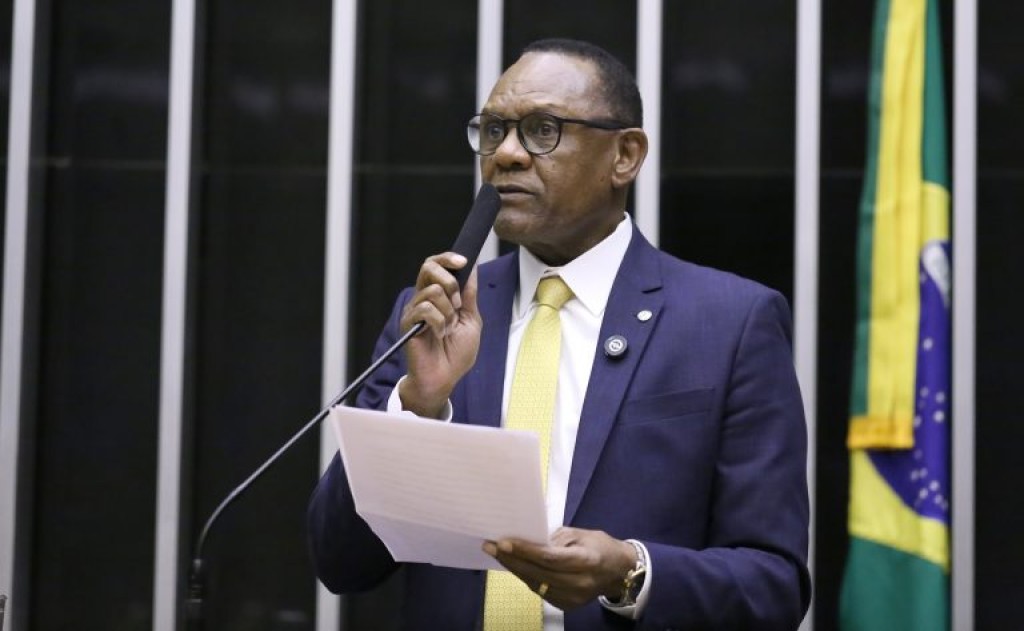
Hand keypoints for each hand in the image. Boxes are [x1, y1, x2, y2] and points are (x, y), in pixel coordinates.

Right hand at [398, 252, 481, 417]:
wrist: (444, 378)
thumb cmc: (456, 354)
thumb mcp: (471, 321)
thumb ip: (469, 296)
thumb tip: (473, 269)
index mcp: (438, 296)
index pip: (436, 265)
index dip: (448, 258)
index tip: (464, 261)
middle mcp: (423, 299)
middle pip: (428, 267)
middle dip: (449, 281)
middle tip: (458, 304)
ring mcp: (414, 310)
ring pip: (433, 291)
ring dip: (449, 311)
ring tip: (448, 329)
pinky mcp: (408, 323)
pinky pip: (426, 309)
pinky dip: (439, 323)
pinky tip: (439, 335)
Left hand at [483, 527, 636, 610]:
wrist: (619, 573)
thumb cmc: (600, 547)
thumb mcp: (582, 534)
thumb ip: (556, 538)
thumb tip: (529, 539)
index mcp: (587, 561)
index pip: (549, 557)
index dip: (525, 550)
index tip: (503, 542)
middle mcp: (579, 583)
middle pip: (538, 572)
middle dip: (511, 559)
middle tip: (490, 546)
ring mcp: (572, 598)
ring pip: (535, 583)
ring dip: (514, 568)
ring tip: (497, 554)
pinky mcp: (566, 606)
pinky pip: (540, 590)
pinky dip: (526, 577)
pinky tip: (514, 565)